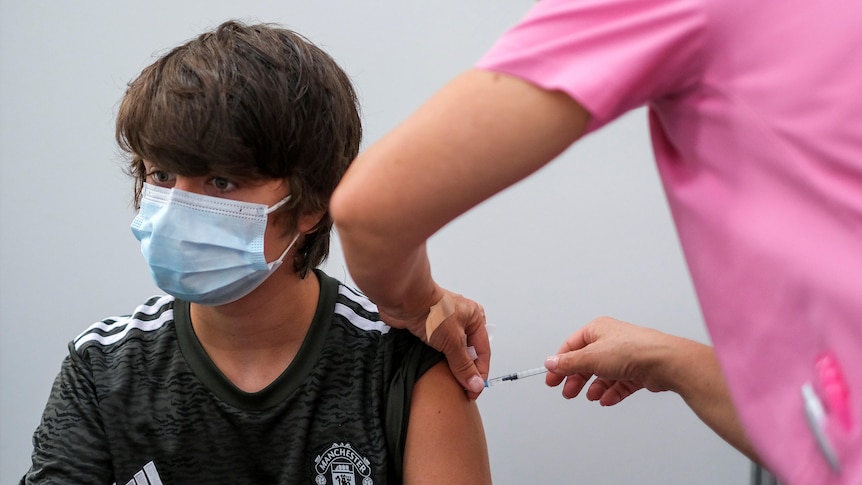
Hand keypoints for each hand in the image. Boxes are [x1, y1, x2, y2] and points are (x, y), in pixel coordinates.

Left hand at [378, 289, 489, 398]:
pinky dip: (437, 360)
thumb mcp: (453, 341)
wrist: (403, 301)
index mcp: (474, 318)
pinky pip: (437, 349)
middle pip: (469, 351)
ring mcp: (444, 324)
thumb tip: (475, 383)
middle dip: (466, 369)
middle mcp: (461, 320)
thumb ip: (464, 365)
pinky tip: (435, 369)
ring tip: (449, 382)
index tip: (474, 390)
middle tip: (463, 388)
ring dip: (450, 365)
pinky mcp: (429, 329)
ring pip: (452, 351)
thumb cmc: (431, 310)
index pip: (483, 351)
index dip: (480, 372)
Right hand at [544, 317, 676, 405]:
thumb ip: (569, 362)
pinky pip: (620, 383)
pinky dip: (612, 392)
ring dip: (595, 387)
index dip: (560, 364)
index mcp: (597, 330)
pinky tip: (606, 399)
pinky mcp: (637, 371)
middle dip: (577, 379)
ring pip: (603, 374)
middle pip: (587, 362)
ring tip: (591, 396)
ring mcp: (625, 356)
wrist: (665, 362)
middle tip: (568, 392)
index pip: (571, 347)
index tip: (552, 379)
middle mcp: (611, 341)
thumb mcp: (591, 357)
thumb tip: (551, 362)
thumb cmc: (633, 350)